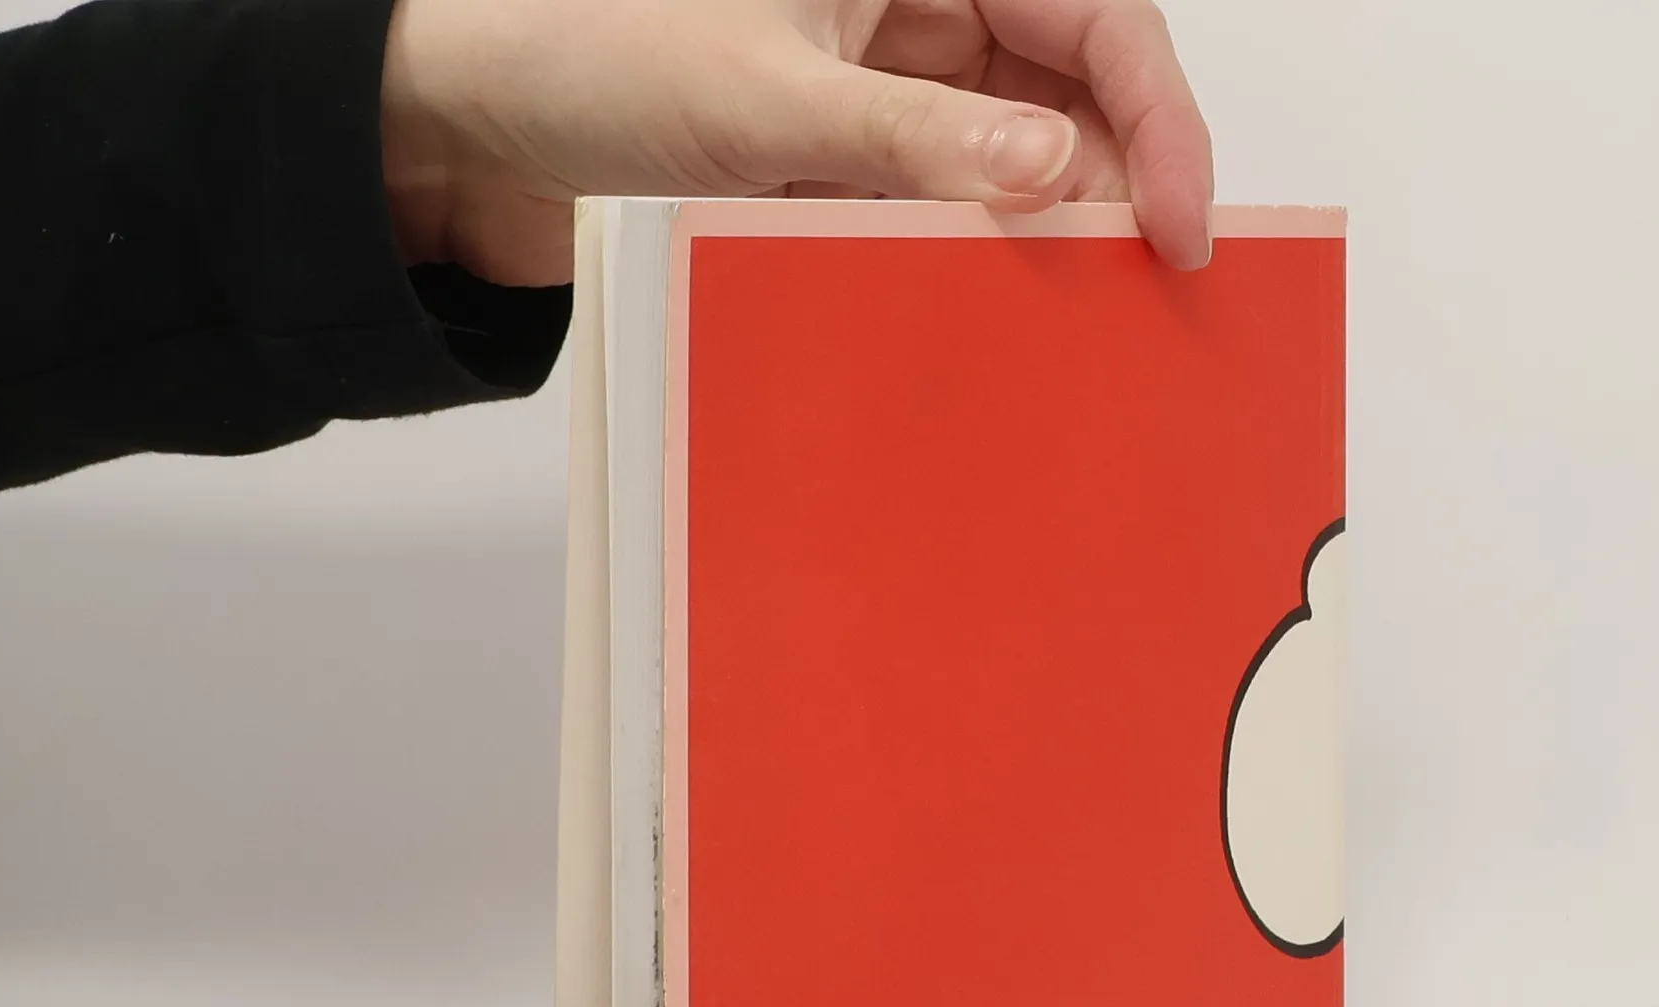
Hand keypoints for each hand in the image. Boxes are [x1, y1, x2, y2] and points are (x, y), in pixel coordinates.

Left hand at [379, 0, 1214, 287]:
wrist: (480, 125)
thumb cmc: (595, 54)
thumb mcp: (765, 98)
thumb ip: (912, 142)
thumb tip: (1050, 181)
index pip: (1093, 18)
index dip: (1157, 119)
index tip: (1178, 225)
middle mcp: (921, 11)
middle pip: (1074, 96)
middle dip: (1112, 191)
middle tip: (1132, 297)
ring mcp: (889, 91)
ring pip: (1014, 166)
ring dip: (1040, 242)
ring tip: (1062, 323)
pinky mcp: (854, 162)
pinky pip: (944, 212)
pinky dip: (965, 265)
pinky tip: (977, 319)